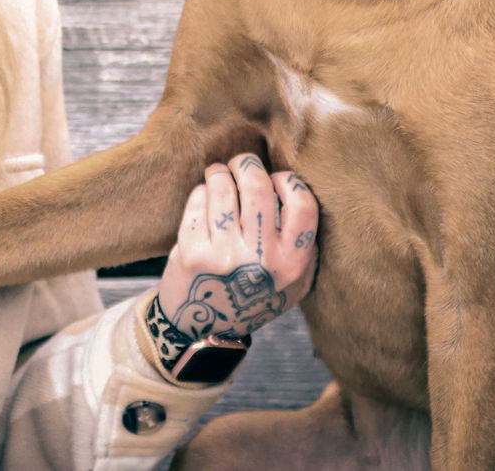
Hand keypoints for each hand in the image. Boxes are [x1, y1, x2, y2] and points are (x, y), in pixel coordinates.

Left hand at [152, 156, 318, 364]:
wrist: (205, 329)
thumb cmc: (252, 296)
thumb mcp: (293, 282)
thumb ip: (302, 242)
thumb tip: (293, 187)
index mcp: (293, 263)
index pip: (302, 203)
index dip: (288, 181)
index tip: (277, 180)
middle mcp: (260, 258)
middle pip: (257, 186)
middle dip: (248, 164)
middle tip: (242, 164)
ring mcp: (224, 254)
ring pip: (223, 186)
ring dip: (220, 172)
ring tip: (220, 174)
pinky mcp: (192, 250)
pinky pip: (198, 200)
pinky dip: (201, 192)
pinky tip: (205, 197)